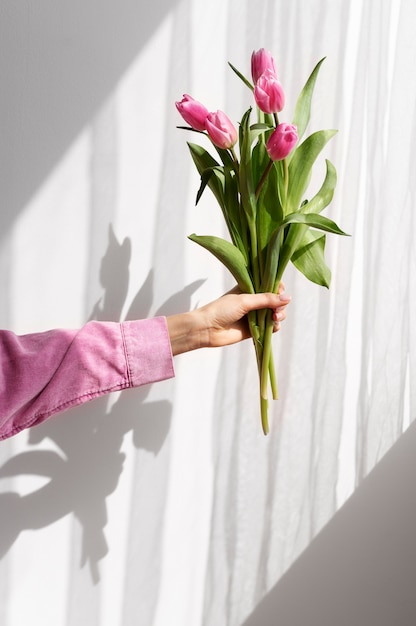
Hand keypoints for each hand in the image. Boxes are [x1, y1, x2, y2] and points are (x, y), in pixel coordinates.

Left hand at [166, 285, 290, 354]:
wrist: (206, 329)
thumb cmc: (221, 310)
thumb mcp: (245, 300)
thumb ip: (266, 299)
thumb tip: (288, 298)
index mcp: (250, 288)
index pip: (270, 285)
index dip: (278, 288)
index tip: (280, 291)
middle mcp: (254, 301)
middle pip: (276, 300)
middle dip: (280, 304)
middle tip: (276, 310)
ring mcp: (255, 315)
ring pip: (276, 313)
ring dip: (280, 315)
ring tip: (274, 317)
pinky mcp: (255, 329)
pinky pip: (271, 327)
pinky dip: (274, 326)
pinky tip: (272, 326)